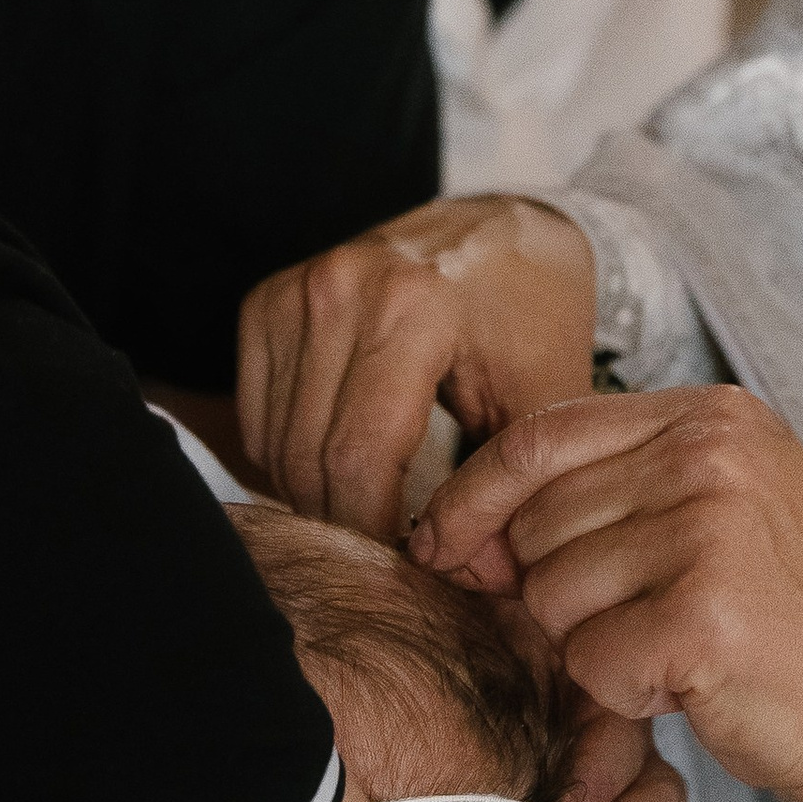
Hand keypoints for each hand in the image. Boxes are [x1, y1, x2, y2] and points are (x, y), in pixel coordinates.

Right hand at [237, 196, 598, 541]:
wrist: (504, 226)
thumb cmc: (533, 313)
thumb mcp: (546, 393)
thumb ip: (510, 483)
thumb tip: (465, 575)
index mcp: (411, 307)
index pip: (359, 458)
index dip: (374, 531)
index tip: (408, 563)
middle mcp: (340, 288)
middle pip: (308, 456)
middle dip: (345, 521)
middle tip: (390, 549)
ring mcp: (296, 290)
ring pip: (274, 442)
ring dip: (314, 493)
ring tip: (371, 509)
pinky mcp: (268, 299)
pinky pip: (256, 413)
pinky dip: (288, 454)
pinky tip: (341, 463)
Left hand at [412, 388, 802, 801]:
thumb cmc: (792, 616)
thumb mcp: (711, 512)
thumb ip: (600, 496)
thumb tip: (452, 534)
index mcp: (709, 416)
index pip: (540, 434)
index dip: (474, 495)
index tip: (442, 545)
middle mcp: (710, 456)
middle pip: (535, 522)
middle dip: (557, 589)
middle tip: (643, 618)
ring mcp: (709, 532)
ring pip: (552, 596)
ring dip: (595, 645)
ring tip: (677, 645)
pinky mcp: (702, 618)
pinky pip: (589, 662)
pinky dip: (625, 693)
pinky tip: (690, 683)